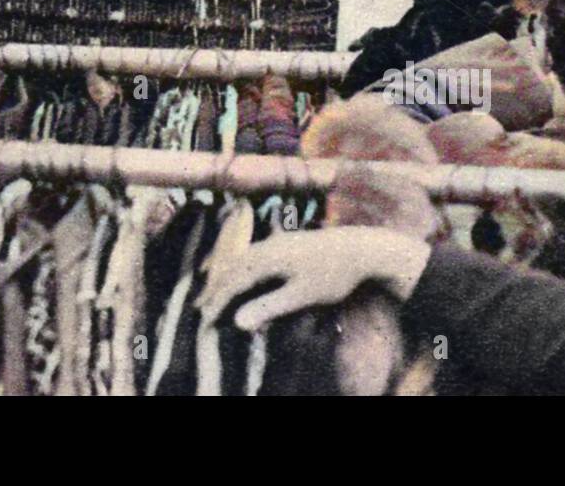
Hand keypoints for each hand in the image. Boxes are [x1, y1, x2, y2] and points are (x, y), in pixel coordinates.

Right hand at [196, 225, 430, 330]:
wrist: (362, 249)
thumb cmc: (333, 275)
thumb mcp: (302, 296)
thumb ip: (269, 307)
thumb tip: (238, 322)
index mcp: (268, 257)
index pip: (234, 281)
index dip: (218, 301)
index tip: (206, 319)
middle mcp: (268, 245)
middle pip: (233, 267)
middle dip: (216, 288)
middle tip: (202, 309)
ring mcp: (277, 242)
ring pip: (243, 260)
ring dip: (228, 278)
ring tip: (216, 294)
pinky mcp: (286, 244)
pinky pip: (254, 257)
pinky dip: (242, 271)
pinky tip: (244, 278)